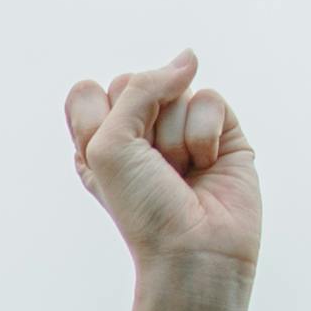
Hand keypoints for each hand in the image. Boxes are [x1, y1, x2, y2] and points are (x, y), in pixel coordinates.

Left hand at [61, 54, 259, 286]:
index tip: (108, 159)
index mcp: (97, 140)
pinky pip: (210, 99)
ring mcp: (180, 128)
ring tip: (180, 172)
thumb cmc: (142, 207)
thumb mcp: (110, 143)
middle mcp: (137, 132)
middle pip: (133, 82)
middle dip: (141, 126)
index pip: (88, 91)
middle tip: (150, 168)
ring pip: (175, 90)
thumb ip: (139, 88)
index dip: (99, 118)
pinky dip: (204, 134)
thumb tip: (189, 59)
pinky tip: (206, 166)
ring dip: (173, 136)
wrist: (193, 251)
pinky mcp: (221, 131)